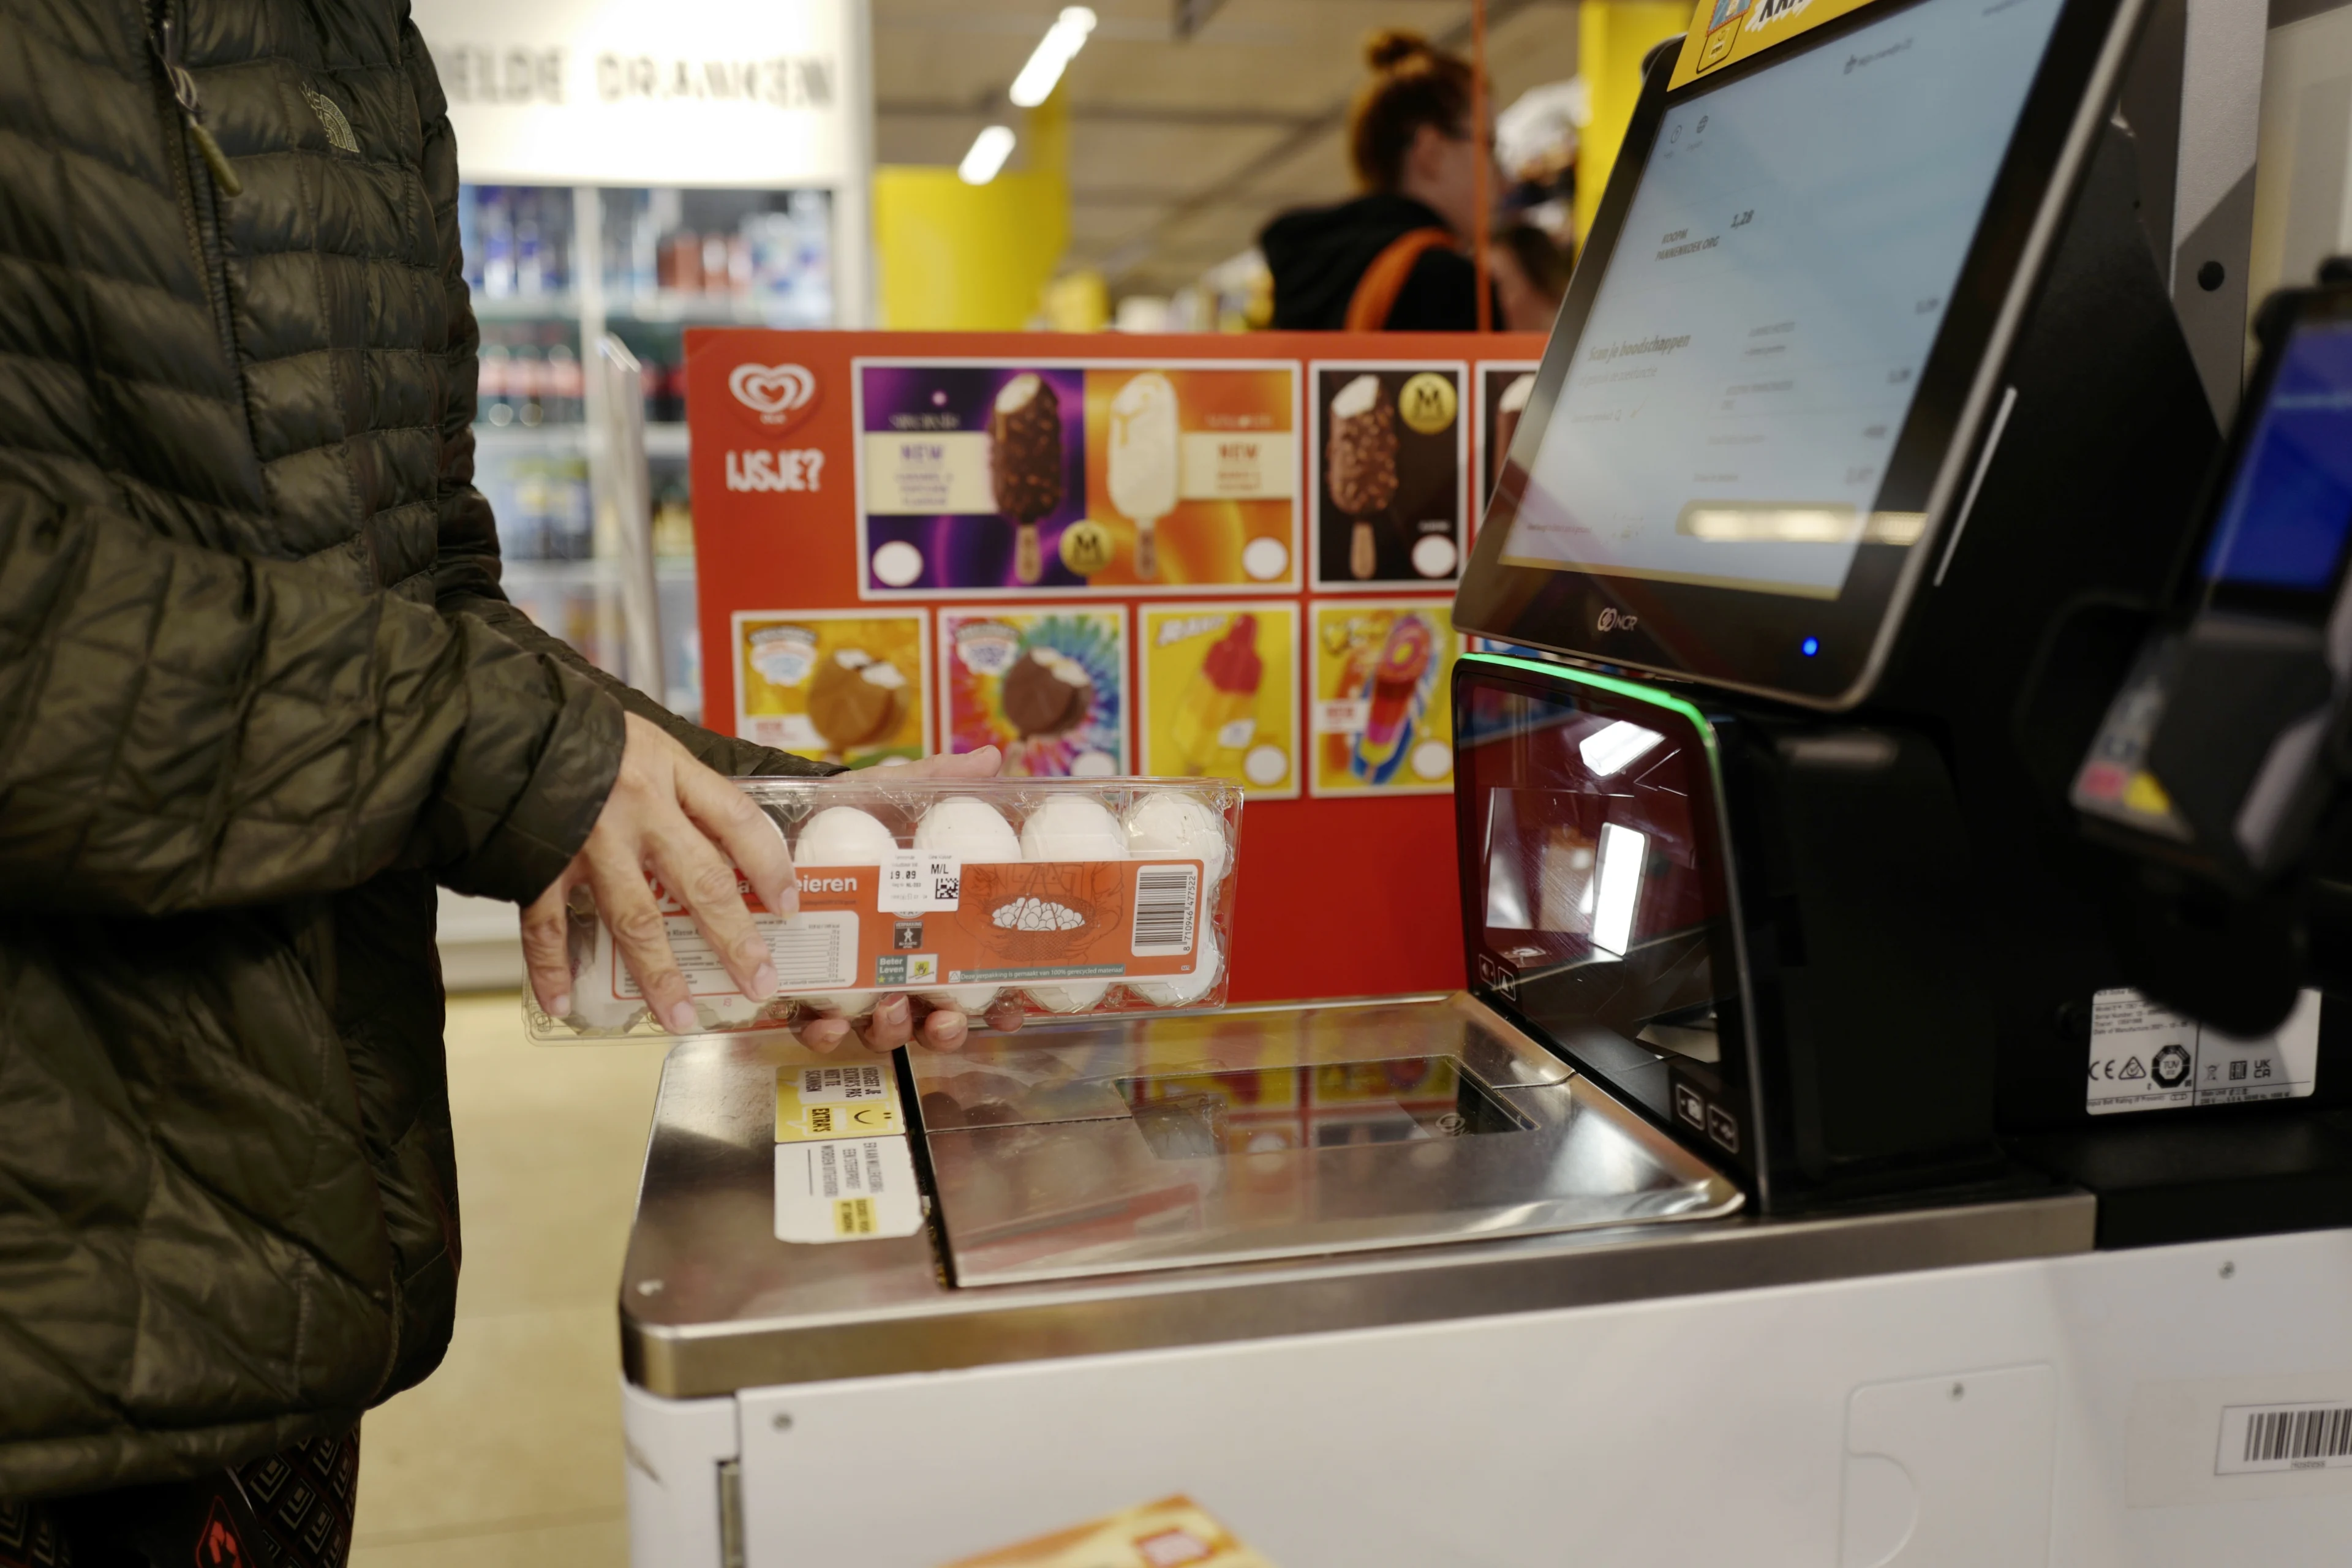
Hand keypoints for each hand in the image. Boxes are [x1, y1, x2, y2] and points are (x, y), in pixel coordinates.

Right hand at [523, 714, 792, 1032]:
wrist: (503, 721)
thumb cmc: (583, 734)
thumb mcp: (650, 742)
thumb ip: (685, 788)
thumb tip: (731, 837)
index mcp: (670, 772)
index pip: (738, 821)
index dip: (770, 866)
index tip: (789, 906)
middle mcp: (637, 809)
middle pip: (700, 882)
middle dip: (734, 940)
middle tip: (760, 981)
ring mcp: (587, 841)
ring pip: (633, 919)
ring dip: (659, 974)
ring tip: (682, 1015)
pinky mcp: (538, 862)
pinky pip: (547, 926)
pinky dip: (552, 968)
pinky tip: (565, 1003)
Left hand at [796, 745, 1029, 1055]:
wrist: (778, 825)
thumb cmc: (847, 818)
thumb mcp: (890, 796)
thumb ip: (938, 782)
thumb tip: (992, 758)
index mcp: (931, 932)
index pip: (976, 982)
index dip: (1000, 1005)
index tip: (1012, 1006)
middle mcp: (897, 966)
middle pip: (933, 1018)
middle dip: (945, 1029)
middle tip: (944, 1015)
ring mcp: (852, 984)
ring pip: (882, 1032)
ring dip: (892, 1031)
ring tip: (889, 1008)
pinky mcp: (803, 990)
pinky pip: (817, 1028)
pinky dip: (825, 1034)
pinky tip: (830, 1021)